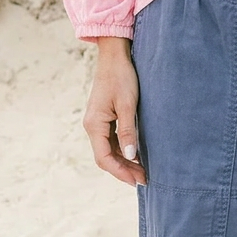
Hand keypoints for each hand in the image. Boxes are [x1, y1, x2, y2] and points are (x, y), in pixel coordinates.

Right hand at [82, 37, 146, 186]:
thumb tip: (130, 156)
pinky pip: (110, 140)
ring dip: (123, 161)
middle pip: (105, 156)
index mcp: (94, 124)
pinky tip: (135, 154)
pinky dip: (122, 149)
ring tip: (142, 170)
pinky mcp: (103, 117)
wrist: (114, 56)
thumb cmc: (122, 77)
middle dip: (123, 169)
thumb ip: (127, 131)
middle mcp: (92, 126)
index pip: (104, 158)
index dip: (120, 172)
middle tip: (144, 179)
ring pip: (108, 149)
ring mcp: (96, 122)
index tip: (137, 181)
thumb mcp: (127, 104)